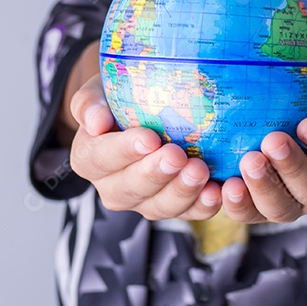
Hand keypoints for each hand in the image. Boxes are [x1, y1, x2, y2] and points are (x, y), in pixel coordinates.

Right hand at [68, 74, 224, 220]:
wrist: (143, 108)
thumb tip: (96, 122)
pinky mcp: (173, 208)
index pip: (100, 159)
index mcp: (89, 159)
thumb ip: (90, 104)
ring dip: (182, 191)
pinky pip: (189, 213)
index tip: (148, 138)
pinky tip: (217, 191)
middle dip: (156, 174)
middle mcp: (113, 187)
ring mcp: (144, 202)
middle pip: (130, 189)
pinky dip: (204, 205)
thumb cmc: (118, 98)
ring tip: (200, 171)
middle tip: (177, 155)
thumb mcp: (98, 92)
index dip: (123, 151)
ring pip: (160, 207)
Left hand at [219, 68, 306, 223]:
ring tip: (248, 162)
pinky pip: (250, 215)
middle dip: (294, 168)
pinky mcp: (262, 212)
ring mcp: (294, 206)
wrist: (295, 133)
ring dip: (264, 188)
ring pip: (282, 209)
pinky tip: (222, 186)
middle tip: (273, 141)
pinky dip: (237, 205)